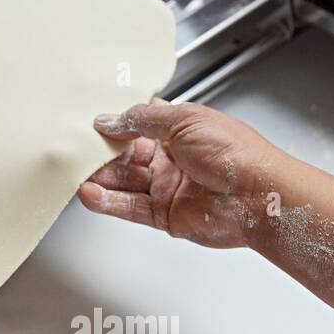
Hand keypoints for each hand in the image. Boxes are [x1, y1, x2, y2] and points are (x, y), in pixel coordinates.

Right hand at [78, 100, 289, 247]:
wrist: (257, 195)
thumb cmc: (235, 153)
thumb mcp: (185, 120)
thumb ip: (141, 120)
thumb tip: (110, 119)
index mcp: (180, 130)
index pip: (138, 125)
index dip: (116, 124)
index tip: (91, 123)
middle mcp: (172, 158)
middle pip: (126, 155)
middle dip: (102, 153)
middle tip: (77, 150)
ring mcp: (168, 188)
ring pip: (125, 183)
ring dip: (100, 179)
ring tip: (78, 174)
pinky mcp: (165, 215)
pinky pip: (130, 208)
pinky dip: (109, 202)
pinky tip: (91, 194)